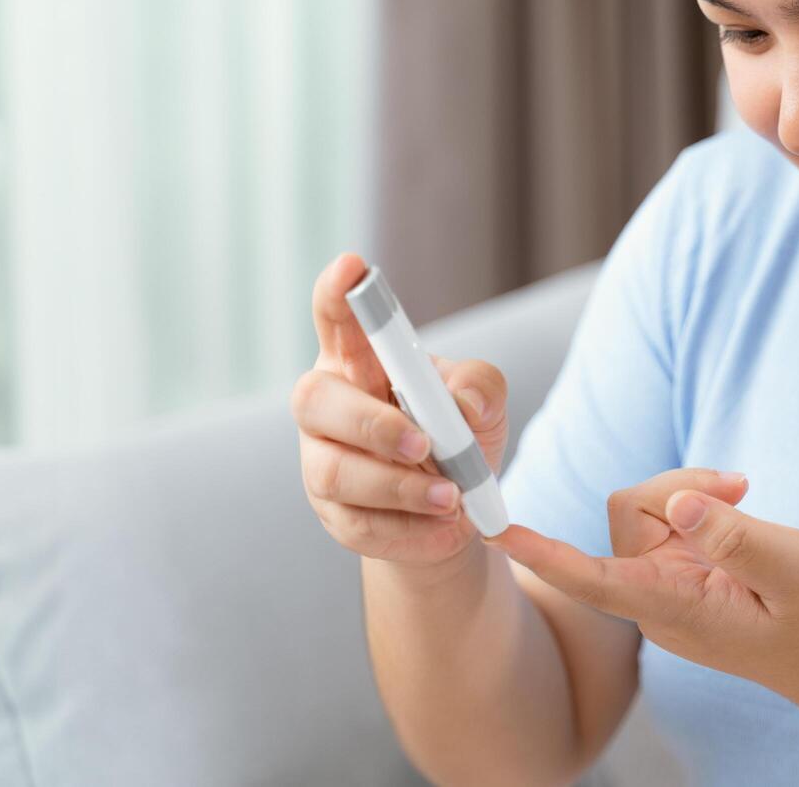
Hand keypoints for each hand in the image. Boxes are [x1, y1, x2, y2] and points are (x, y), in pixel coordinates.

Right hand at [292, 251, 510, 567]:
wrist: (454, 514)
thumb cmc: (458, 438)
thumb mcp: (483, 404)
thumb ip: (479, 387)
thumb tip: (461, 404)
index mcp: (358, 362)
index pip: (336, 320)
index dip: (337, 295)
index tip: (352, 267)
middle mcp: (327, 407)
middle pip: (315, 400)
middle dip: (371, 423)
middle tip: (424, 443)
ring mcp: (321, 462)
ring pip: (336, 472)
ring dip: (400, 487)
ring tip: (453, 498)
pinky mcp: (334, 516)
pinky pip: (359, 525)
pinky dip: (409, 530)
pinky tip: (446, 529)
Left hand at [484, 468, 798, 722]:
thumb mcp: (793, 567)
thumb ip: (732, 534)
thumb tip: (678, 501)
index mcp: (673, 606)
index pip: (589, 575)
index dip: (540, 550)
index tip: (491, 529)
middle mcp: (659, 600)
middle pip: (628, 513)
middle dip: (677, 485)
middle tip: (742, 486)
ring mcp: (670, 591)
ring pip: (649, 511)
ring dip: (694, 492)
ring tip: (747, 500)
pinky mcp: (687, 579)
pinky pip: (671, 523)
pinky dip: (703, 506)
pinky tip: (740, 512)